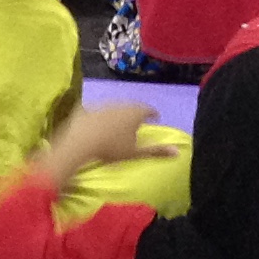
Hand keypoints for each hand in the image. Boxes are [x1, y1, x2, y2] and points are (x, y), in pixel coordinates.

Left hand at [40, 104, 170, 191]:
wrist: (80, 142)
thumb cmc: (111, 148)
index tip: (156, 117)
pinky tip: (97, 121)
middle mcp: (119, 105)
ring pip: (114, 107)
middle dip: (135, 112)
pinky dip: (99, 115)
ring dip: (118, 113)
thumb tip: (178, 152)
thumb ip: (156, 151)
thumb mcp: (135, 153)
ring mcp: (102, 105)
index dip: (153, 113)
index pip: (148, 110)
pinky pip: (95, 110)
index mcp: (134, 113)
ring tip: (119, 122)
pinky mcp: (86, 109)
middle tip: (138, 120)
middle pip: (131, 107)